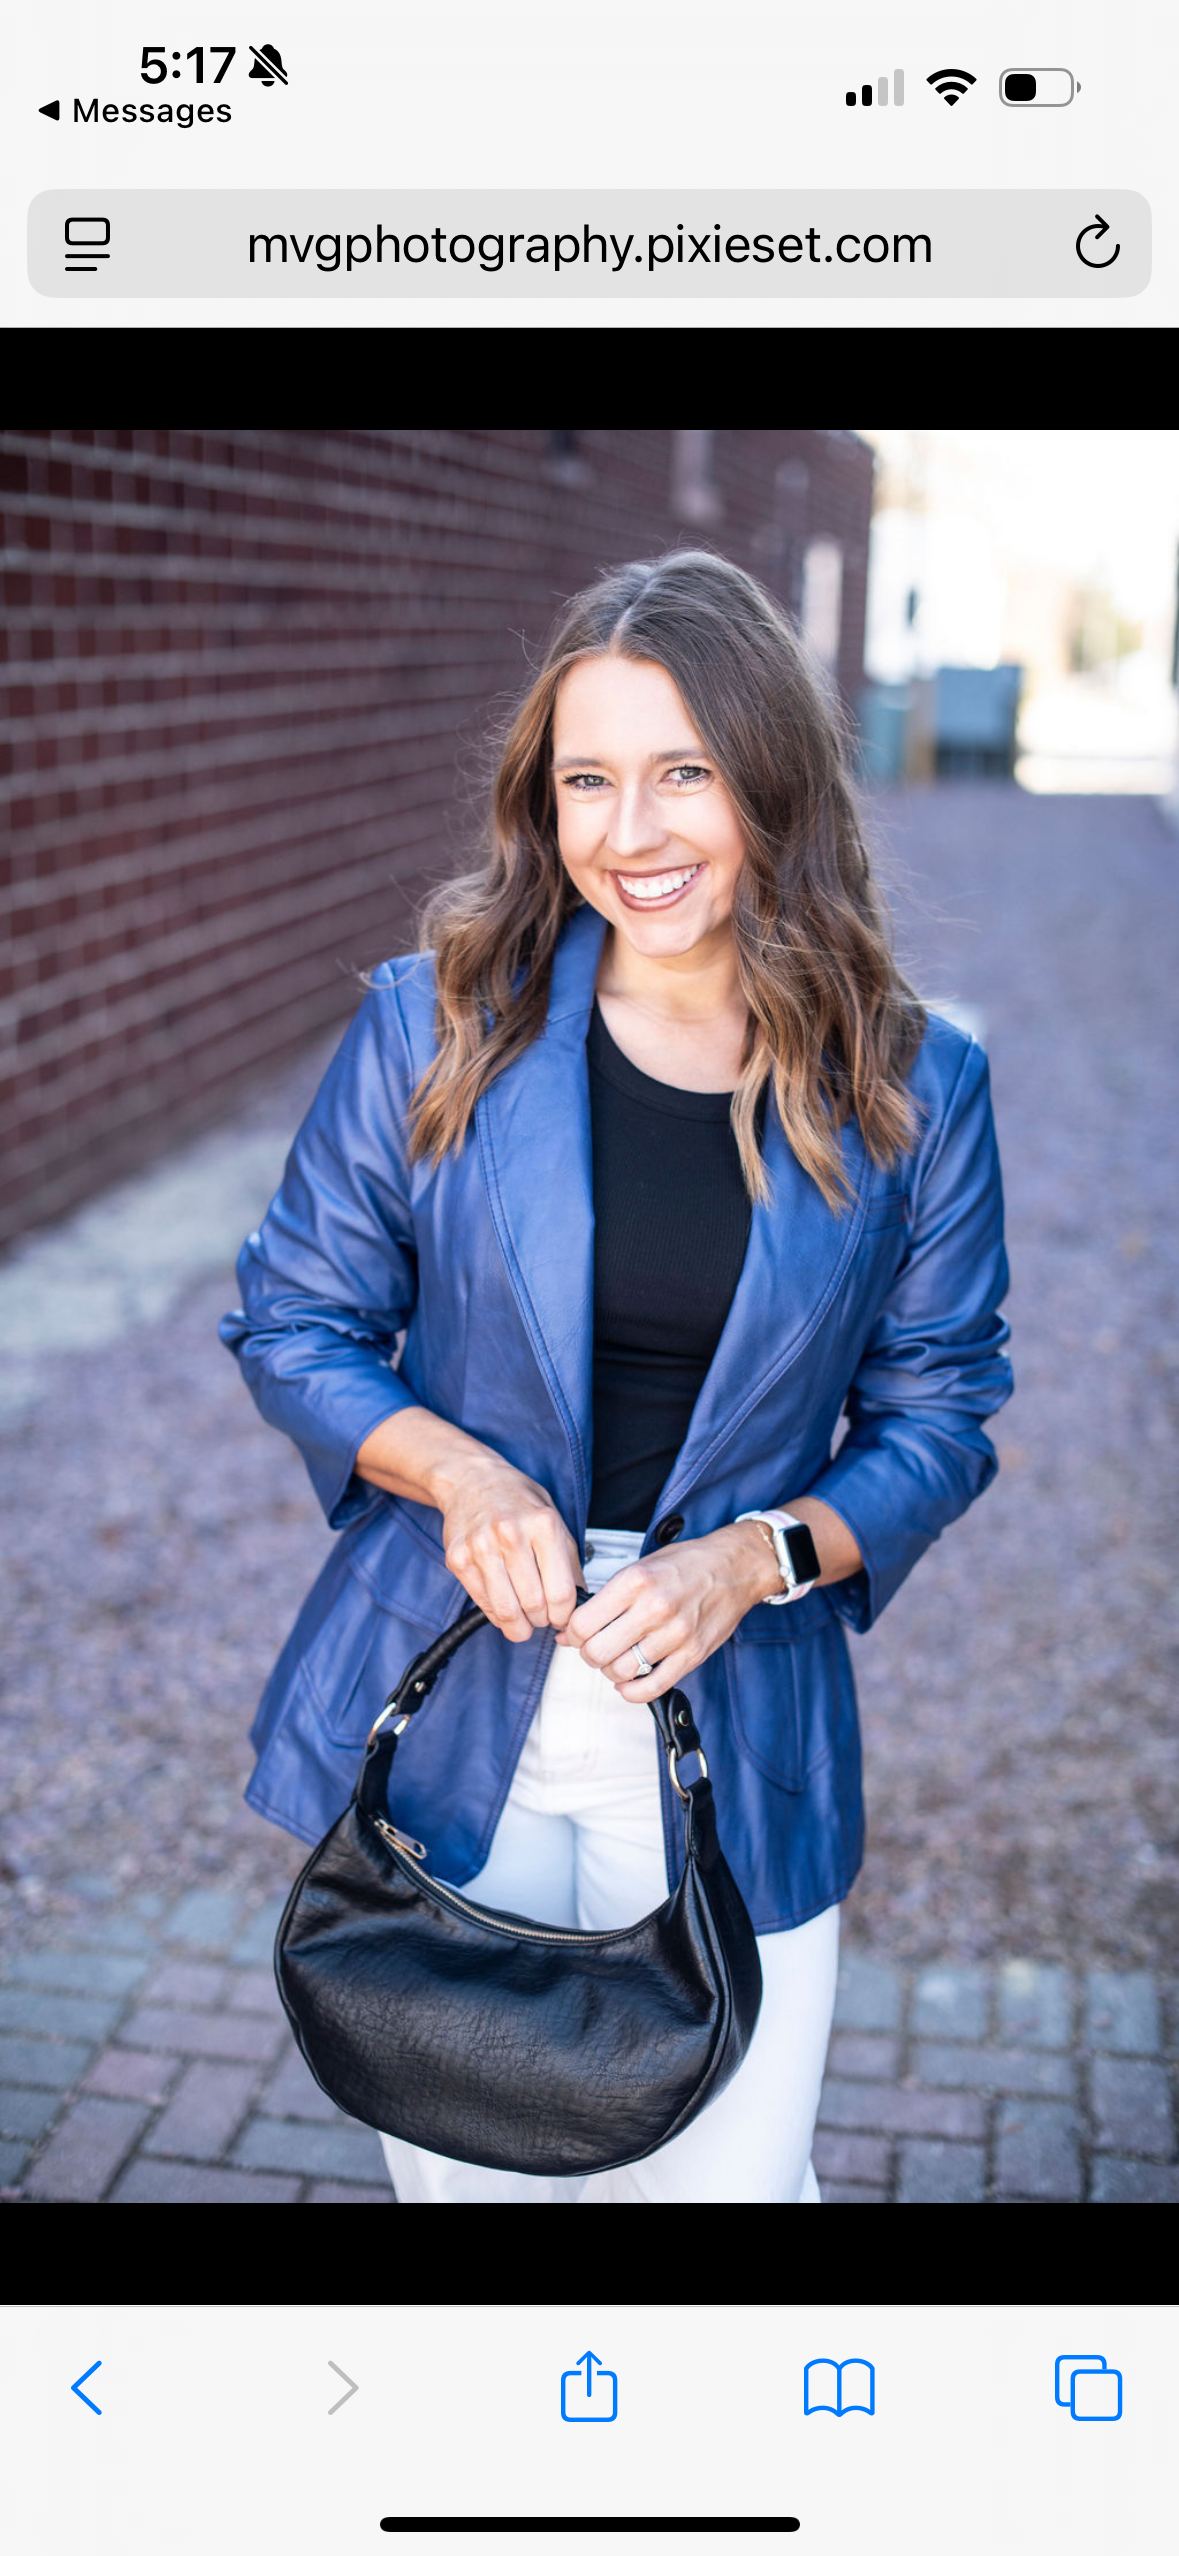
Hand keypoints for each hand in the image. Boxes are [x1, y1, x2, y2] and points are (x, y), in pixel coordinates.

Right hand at [440, 1453, 582, 1642]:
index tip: (562, 1618)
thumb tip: (581, 1600)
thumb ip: (569, 1560)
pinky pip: (483, 1603)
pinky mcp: (458, 1559)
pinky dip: (497, 1614)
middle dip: (542, 1620)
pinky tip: (504, 1604)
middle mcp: (511, 1534)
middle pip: (534, 1605)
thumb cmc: (515, 1499)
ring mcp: (481, 1547)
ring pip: (506, 1611)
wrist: (470, 1479)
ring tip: (524, 1620)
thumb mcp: (554, 1519)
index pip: (561, 1592)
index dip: (564, 1615)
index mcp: (543, 1525)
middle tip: (543, 1617)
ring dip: (519, 1625)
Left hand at [555, 1521, 779, 1698]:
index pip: (582, 1624)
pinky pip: (652, 1687)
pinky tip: (629, 1682)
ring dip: (611, 1671)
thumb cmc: (687, 1564)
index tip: (576, 1634)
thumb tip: (569, 1631)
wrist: (734, 1567)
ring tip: (617, 1660)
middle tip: (595, 1648)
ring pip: (621, 1672)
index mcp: (635, 1582)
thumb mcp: (640, 1568)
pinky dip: (633, 1691)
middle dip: (589, 1655)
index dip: (572, 1634)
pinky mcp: (692, 1654)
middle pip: (597, 1652)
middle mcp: (654, 1608)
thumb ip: (605, 1599)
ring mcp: (675, 1634)